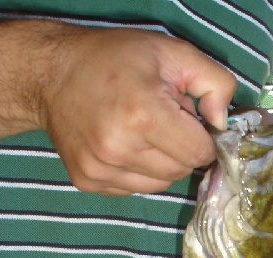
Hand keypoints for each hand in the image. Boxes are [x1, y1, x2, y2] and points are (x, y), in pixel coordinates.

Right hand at [42, 27, 236, 194]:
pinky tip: (122, 145)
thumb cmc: (113, 59)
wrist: (50, 73)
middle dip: (180, 149)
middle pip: (180, 171)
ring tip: (141, 132)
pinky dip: (137, 172)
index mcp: (143, 114)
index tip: (188, 121)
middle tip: (161, 121)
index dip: (202, 137)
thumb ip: (214, 84)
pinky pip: (133, 190)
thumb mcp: (171, 53)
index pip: (199, 153)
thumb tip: (222, 124)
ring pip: (159, 185)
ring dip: (160, 163)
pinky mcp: (88, 181)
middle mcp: (119, 148)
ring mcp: (100, 168)